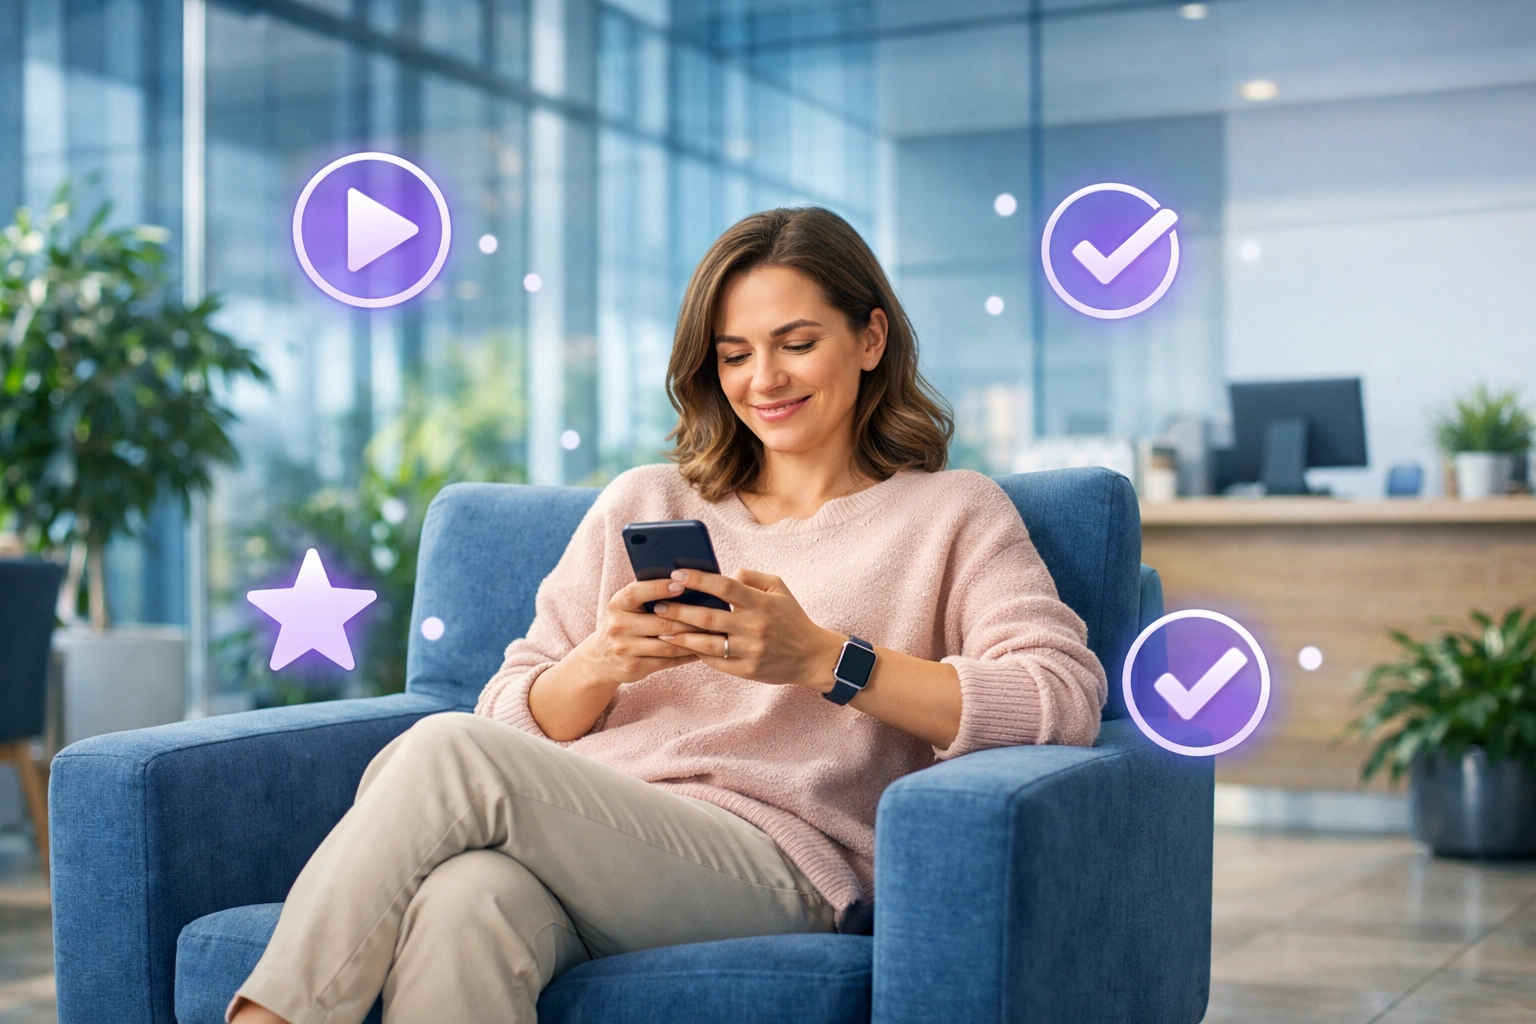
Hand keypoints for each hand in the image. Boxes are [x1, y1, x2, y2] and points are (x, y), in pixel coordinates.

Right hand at [569, 578, 700, 685]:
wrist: (600, 659)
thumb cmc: (624, 624)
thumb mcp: (626, 607)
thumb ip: (647, 595)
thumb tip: (686, 582)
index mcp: (617, 604)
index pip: (636, 593)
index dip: (658, 588)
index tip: (680, 585)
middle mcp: (618, 626)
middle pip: (661, 622)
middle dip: (689, 619)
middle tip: (714, 614)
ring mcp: (625, 649)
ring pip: (668, 644)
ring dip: (693, 639)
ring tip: (713, 633)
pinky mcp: (634, 667)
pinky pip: (668, 661)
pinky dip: (687, 655)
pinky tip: (702, 649)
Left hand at [653, 568, 842, 691]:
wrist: (812, 657)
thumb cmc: (792, 619)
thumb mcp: (779, 589)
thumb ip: (752, 577)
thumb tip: (725, 574)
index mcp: (761, 603)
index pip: (724, 586)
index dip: (698, 579)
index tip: (676, 574)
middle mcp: (755, 627)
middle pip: (708, 616)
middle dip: (679, 610)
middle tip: (658, 605)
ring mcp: (750, 651)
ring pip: (706, 644)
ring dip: (681, 637)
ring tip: (662, 630)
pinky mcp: (748, 671)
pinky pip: (716, 662)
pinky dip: (698, 654)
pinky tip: (683, 647)